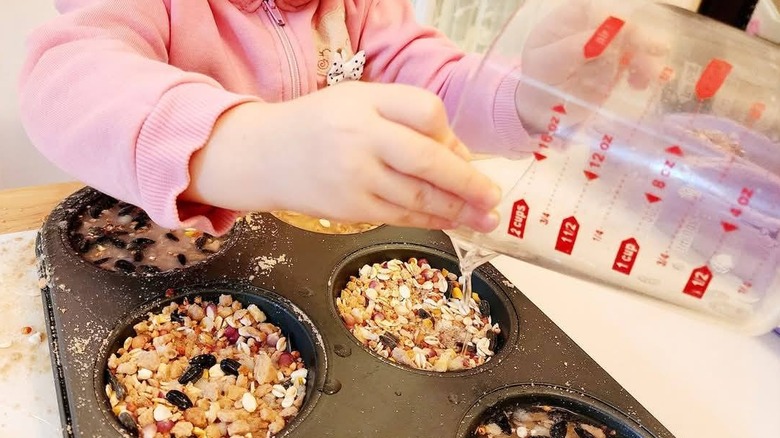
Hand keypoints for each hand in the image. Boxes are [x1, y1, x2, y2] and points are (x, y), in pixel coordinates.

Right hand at [185, 82, 501, 231]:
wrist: (261, 156)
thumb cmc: (316, 125)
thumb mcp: (357, 101)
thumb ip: (404, 116)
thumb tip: (457, 154)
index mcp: (364, 101)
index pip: (426, 111)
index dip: (451, 134)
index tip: (462, 153)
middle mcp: (360, 137)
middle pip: (428, 160)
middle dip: (467, 183)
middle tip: (494, 198)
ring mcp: (354, 177)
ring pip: (418, 196)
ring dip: (457, 210)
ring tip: (485, 219)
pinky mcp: (349, 209)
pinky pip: (399, 216)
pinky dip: (429, 220)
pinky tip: (450, 222)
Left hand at [515, 0, 668, 133]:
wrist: (539, 115)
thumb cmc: (536, 86)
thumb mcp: (545, 67)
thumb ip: (568, 50)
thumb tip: (598, 38)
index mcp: (563, 22)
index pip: (592, 8)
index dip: (612, 15)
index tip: (629, 29)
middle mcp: (585, 30)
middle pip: (617, 23)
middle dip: (638, 36)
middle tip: (656, 49)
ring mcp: (601, 48)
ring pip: (631, 44)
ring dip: (645, 56)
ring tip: (651, 75)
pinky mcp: (613, 68)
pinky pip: (633, 64)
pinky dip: (642, 72)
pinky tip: (642, 84)